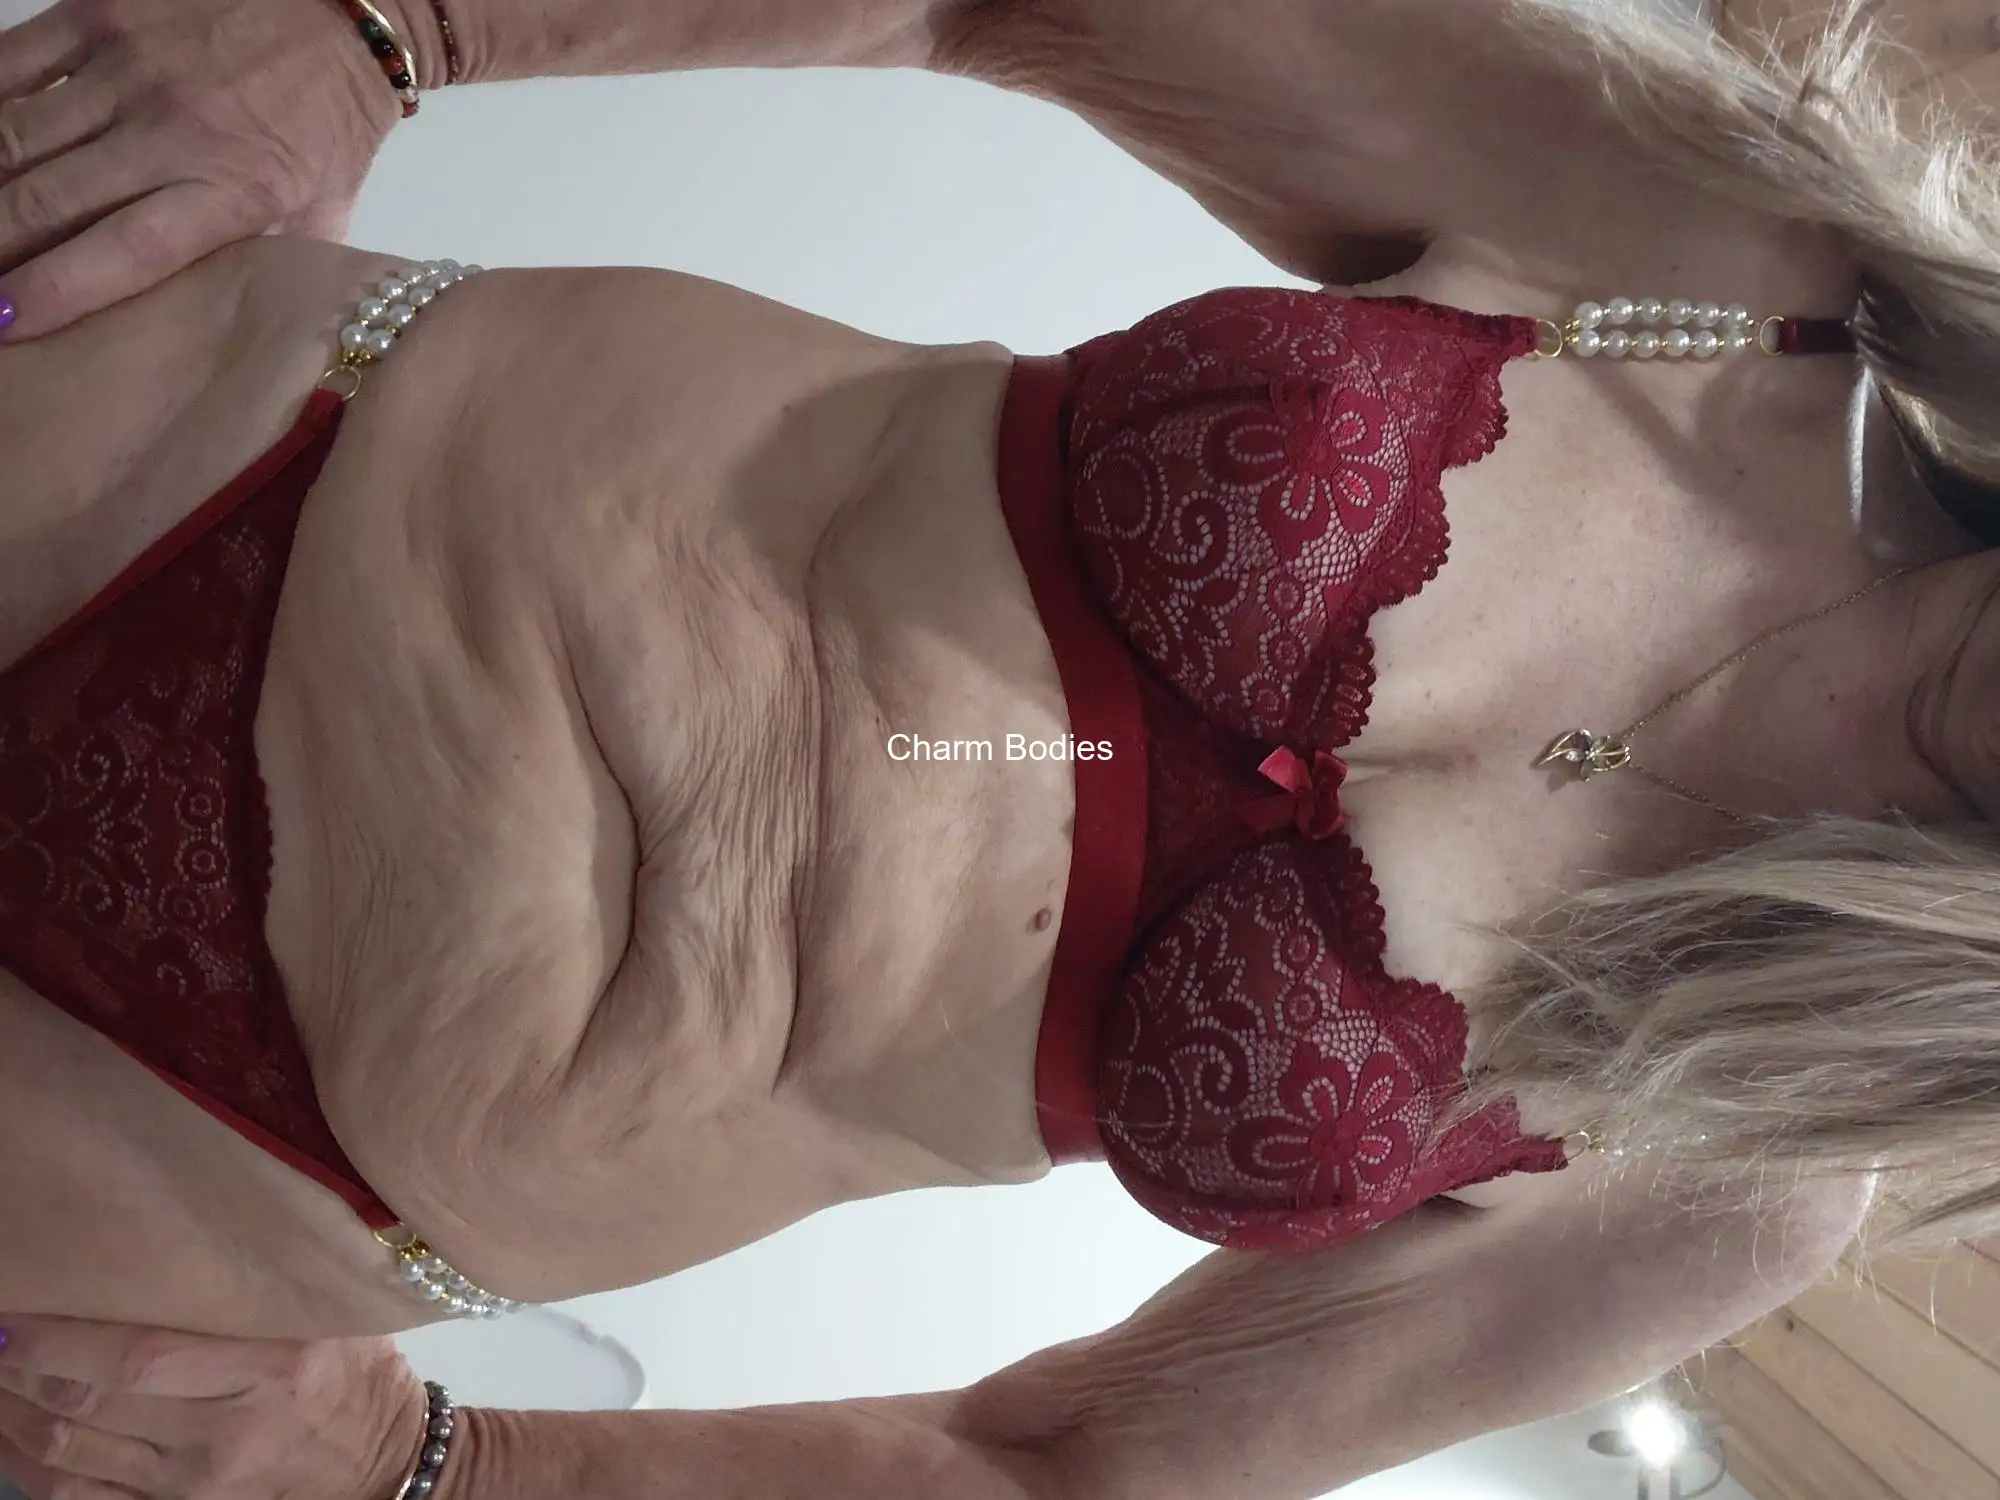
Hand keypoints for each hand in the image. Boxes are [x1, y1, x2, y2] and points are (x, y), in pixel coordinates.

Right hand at [0, 0, 407, 339]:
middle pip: (48, 199)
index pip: (124, 252)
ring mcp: (130, 68)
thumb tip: (221, 336)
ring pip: (15, 134)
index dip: (53, 291)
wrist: (344, 20)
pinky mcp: (101, 14)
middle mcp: (173, 131)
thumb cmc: (327, 133)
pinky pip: (11, 61)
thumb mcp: (320, 218)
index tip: (2, 323)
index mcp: (233, 192)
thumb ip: (269, 274)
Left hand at [0, 1316, 425, 1499]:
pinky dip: (30, 1467)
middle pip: (91, 1405)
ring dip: (11, 1416)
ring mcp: (198, 1484)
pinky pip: (80, 1499)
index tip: (17, 1309)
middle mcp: (227, 1431)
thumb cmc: (355, 1372)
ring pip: (69, 1455)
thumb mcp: (325, 1321)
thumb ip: (257, 1295)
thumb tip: (168, 1239)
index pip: (141, 1357)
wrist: (385, 1465)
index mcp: (271, 1367)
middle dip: (19, 1370)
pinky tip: (10, 1435)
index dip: (62, 1340)